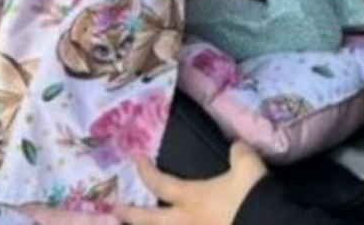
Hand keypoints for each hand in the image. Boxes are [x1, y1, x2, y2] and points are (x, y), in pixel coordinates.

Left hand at [117, 143, 267, 224]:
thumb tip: (236, 146)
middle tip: (114, 210)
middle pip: (150, 220)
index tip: (135, 159)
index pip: (160, 183)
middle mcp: (187, 222)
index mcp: (192, 198)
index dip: (145, 171)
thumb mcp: (248, 166)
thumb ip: (238, 153)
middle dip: (130, 215)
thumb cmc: (250, 197)